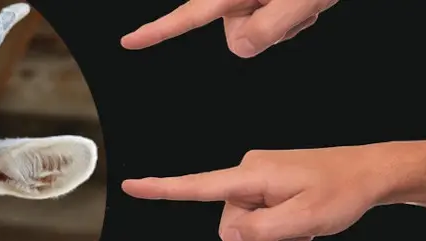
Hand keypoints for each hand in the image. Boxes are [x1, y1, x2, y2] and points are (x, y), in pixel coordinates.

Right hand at [121, 0, 338, 57]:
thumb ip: (269, 28)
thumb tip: (239, 48)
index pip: (188, 14)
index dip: (156, 31)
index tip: (129, 41)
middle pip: (233, 30)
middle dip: (265, 28)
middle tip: (297, 8)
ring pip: (255, 27)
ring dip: (283, 20)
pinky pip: (269, 18)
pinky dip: (291, 14)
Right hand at [122, 145, 395, 240]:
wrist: (370, 173)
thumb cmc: (342, 192)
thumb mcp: (303, 220)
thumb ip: (258, 231)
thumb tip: (225, 235)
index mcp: (251, 176)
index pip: (196, 186)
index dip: (161, 189)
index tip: (130, 185)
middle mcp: (247, 171)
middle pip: (228, 220)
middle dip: (258, 233)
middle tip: (296, 226)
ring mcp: (257, 176)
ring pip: (244, 221)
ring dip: (272, 230)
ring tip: (303, 218)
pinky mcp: (266, 181)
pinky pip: (258, 213)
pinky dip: (278, 222)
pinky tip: (301, 214)